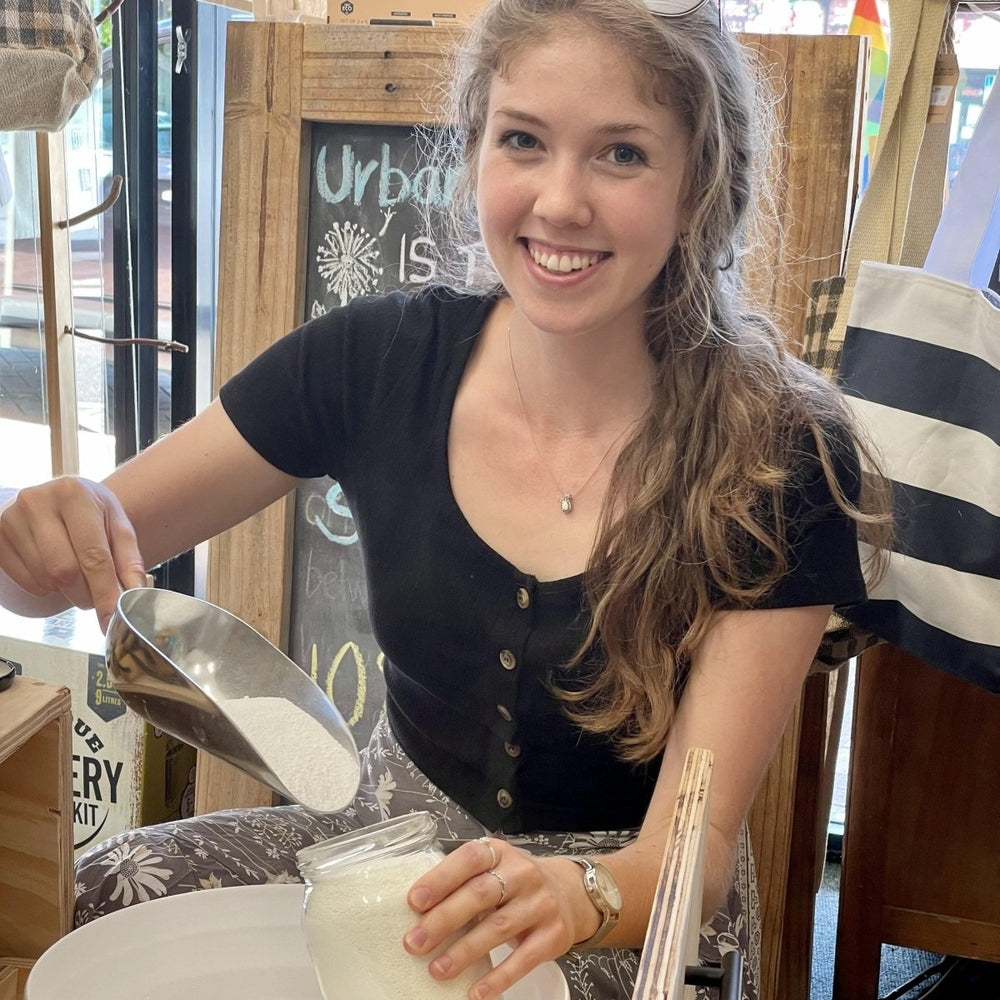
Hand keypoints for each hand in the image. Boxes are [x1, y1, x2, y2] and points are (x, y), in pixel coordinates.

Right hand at [0, 477, 146, 630]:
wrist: (55, 498)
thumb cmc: (90, 512)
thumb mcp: (117, 524)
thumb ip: (129, 560)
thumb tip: (134, 593)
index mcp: (74, 494)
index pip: (93, 555)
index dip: (104, 592)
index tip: (110, 619)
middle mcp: (38, 502)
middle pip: (65, 571)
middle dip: (86, 594)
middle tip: (96, 595)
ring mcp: (11, 519)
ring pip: (45, 579)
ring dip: (66, 590)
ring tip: (77, 576)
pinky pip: (26, 582)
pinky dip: (46, 587)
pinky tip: (54, 571)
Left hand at [403, 838, 599, 999]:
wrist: (570, 893)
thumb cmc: (516, 883)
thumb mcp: (494, 869)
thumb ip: (463, 882)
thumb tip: (418, 911)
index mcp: (499, 853)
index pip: (469, 859)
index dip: (441, 878)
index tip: (414, 901)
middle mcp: (522, 874)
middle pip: (480, 894)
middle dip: (444, 919)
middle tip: (414, 942)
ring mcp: (540, 904)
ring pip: (498, 928)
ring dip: (464, 951)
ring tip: (437, 969)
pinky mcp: (553, 935)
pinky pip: (523, 959)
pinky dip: (498, 977)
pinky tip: (475, 992)